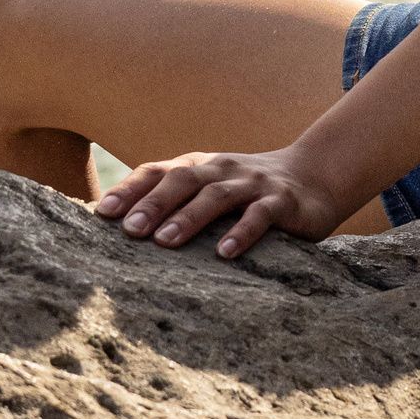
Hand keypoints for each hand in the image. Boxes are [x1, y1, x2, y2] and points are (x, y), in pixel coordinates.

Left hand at [95, 145, 346, 255]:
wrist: (315, 176)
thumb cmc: (248, 191)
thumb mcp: (212, 187)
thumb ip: (177, 200)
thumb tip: (122, 227)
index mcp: (200, 167)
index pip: (159, 172)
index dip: (131, 189)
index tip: (104, 213)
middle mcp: (223, 170)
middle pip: (184, 180)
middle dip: (154, 204)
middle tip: (131, 231)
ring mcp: (253, 185)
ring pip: (217, 197)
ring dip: (189, 218)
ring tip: (166, 241)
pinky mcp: (282, 202)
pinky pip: (260, 216)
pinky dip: (241, 232)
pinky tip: (225, 252)